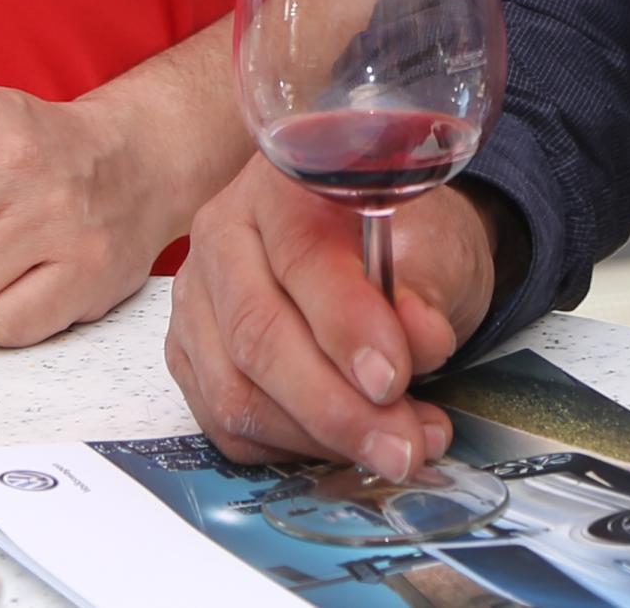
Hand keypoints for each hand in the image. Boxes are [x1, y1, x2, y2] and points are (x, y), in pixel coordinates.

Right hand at [165, 159, 495, 480]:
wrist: (387, 248)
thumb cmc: (410, 238)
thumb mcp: (438, 248)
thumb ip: (425, 292)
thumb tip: (420, 340)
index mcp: (283, 181)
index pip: (300, 256)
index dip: (346, 325)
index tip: (393, 379)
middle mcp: (224, 233)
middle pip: (255, 335)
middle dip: (336, 407)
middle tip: (405, 445)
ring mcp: (198, 298)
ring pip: (236, 392)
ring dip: (320, 438)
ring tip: (398, 445)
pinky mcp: (190, 355)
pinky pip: (226, 424)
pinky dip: (291, 448)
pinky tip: (347, 445)